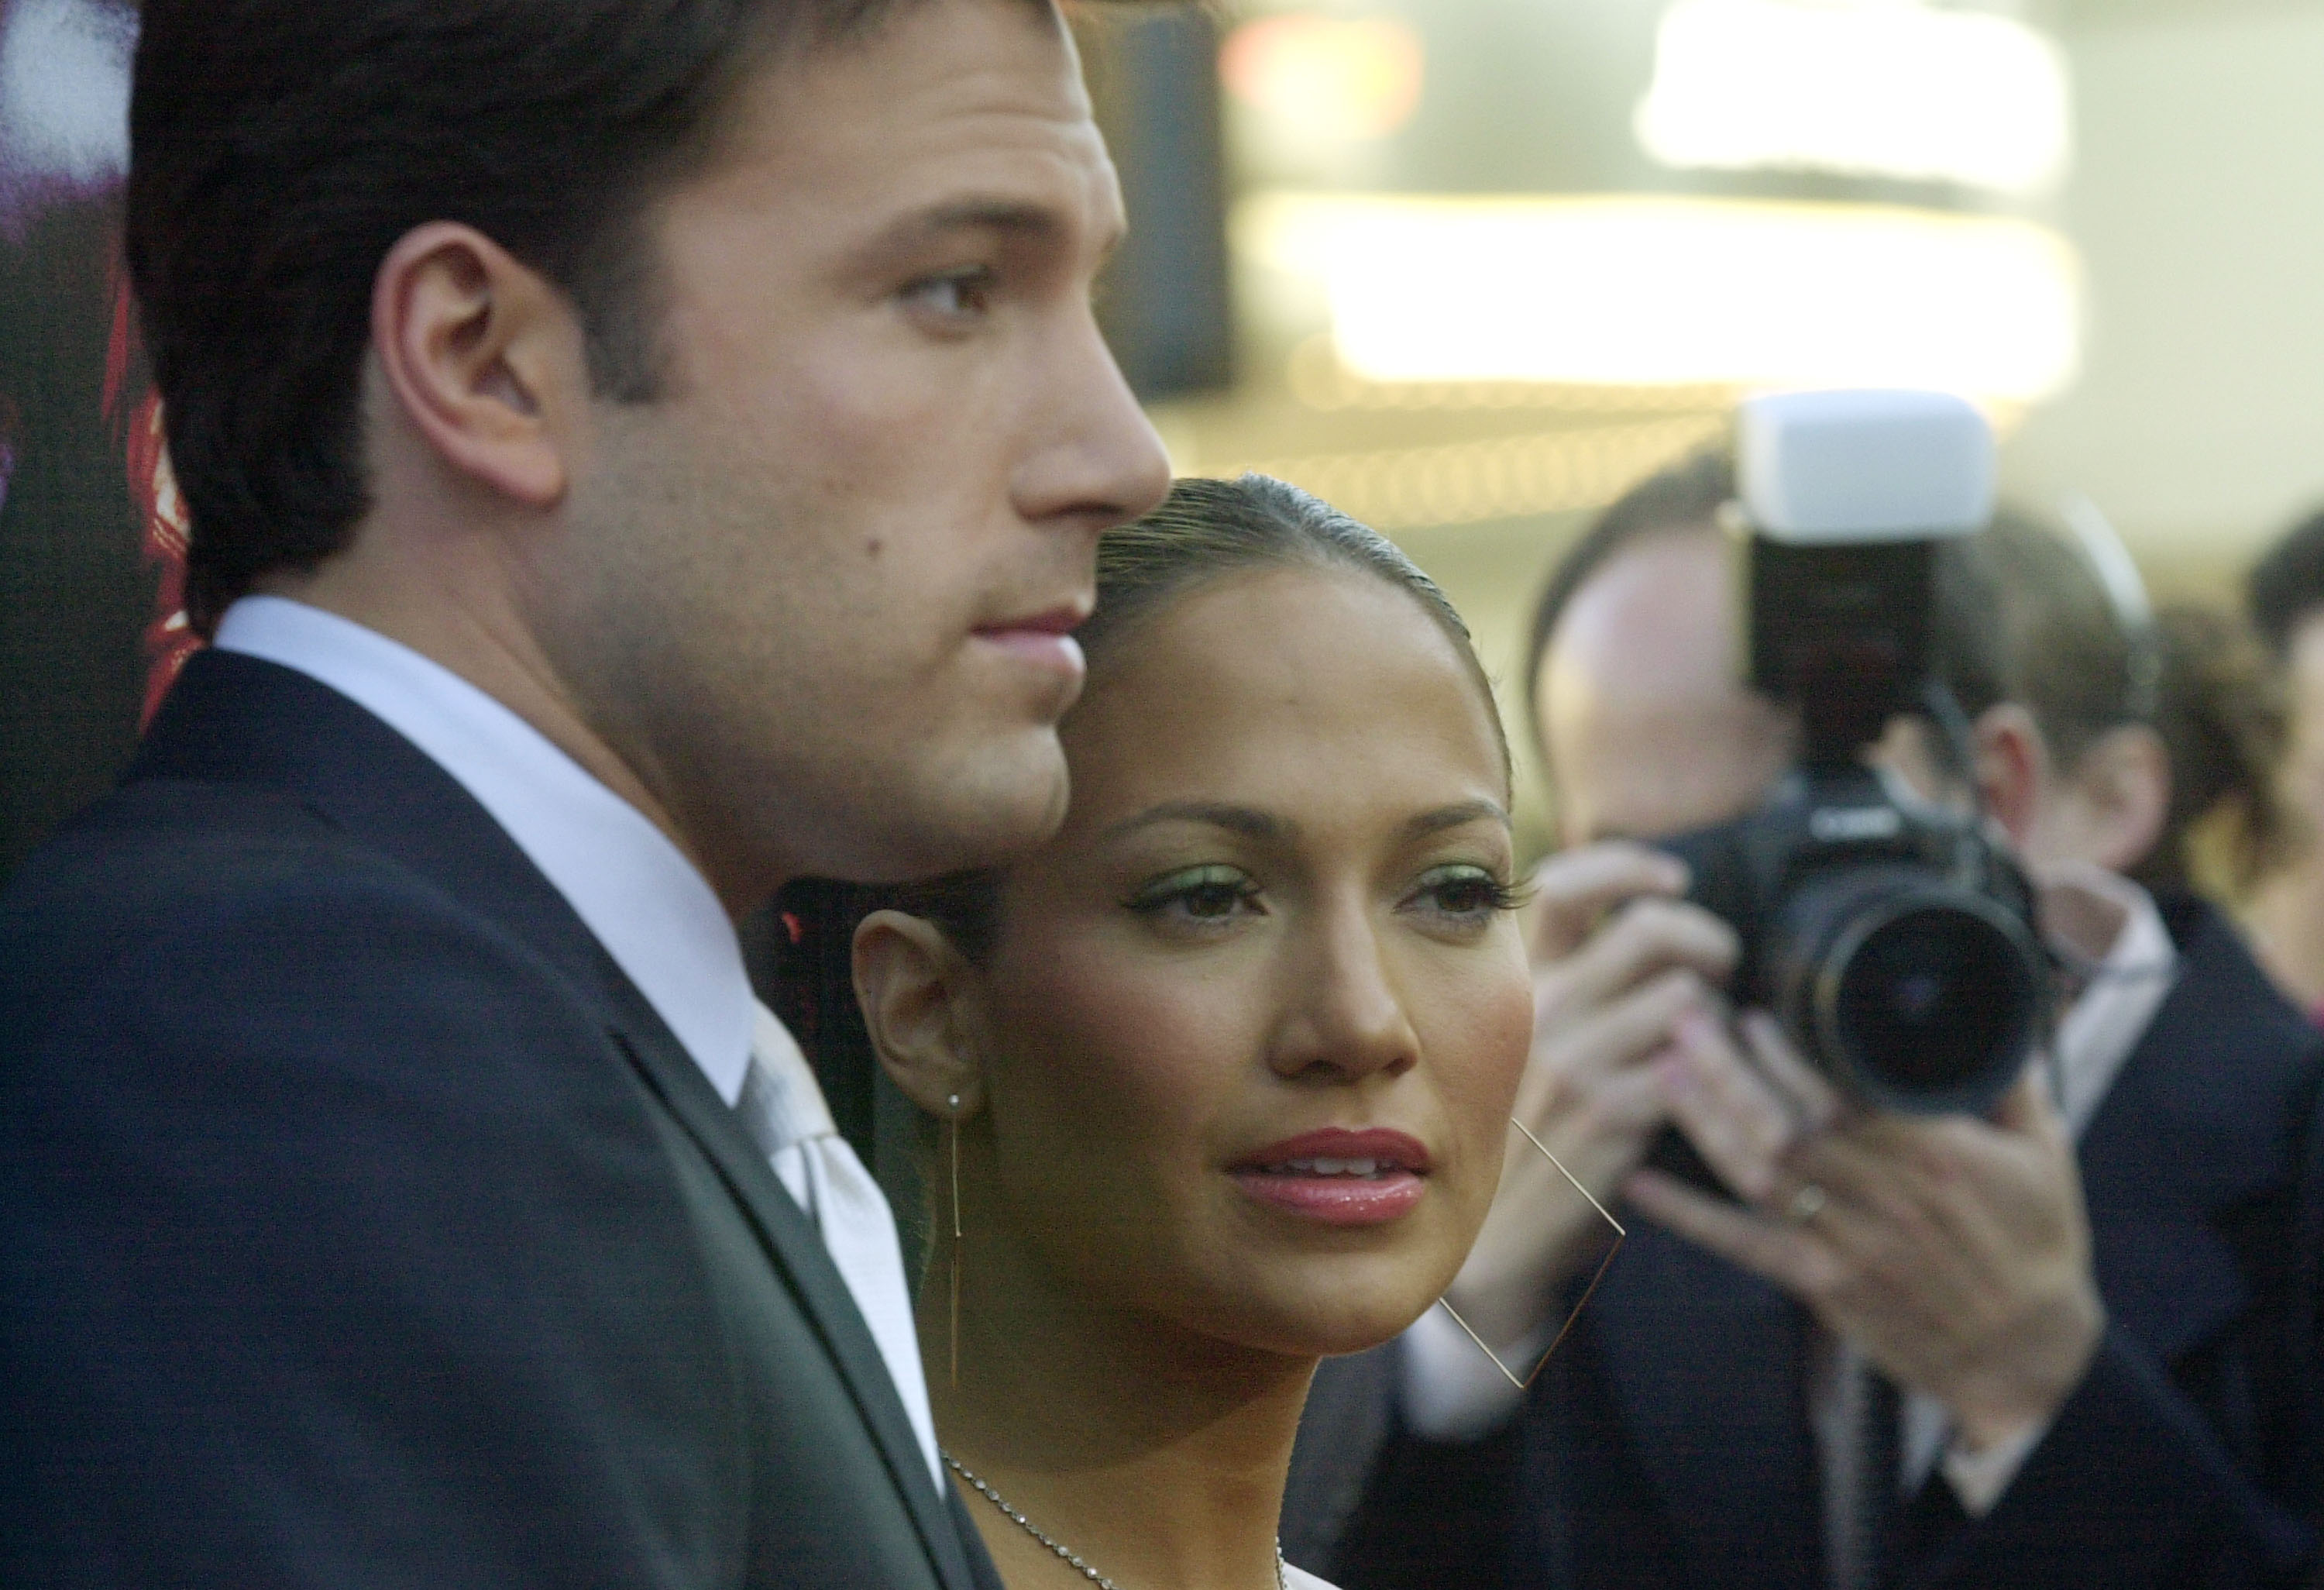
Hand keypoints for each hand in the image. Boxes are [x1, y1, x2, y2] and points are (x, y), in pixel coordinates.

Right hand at [1443, 843, 1737, 1348]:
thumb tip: (1632, 932)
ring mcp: (1576, 1061)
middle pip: (1649, 929)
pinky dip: (1718, 1077)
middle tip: (1721, 967)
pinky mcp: (1612, 1115)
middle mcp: (1541, 1010)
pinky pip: (1695, 1068)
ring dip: (1718, 1019)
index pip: (1564, 886)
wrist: (1492, 1242)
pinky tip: (1711, 1098)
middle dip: (1707, 940)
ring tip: (1712, 1049)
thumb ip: (1563, 991)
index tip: (1671, 877)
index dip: (1629, 865)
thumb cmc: (1516, 1140)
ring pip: (1686, 998)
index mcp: (1518, 985)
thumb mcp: (1517, 1049)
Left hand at [1627, 1014, 2105, 1448]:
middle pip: (1788, 1123)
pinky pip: (1743, 1243)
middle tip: (1683, 1018)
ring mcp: (1846, 1242)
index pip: (1848, 1093)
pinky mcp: (1820, 1282)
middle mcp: (1884, 1196)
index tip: (1752, 1011)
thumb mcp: (2044, 1154)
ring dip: (1704, 1119)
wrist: (2025, 1356)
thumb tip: (1986, 1007)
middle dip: (1729, 1069)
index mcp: (1935, 1155)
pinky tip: (1637, 1182)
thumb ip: (2010, 1079)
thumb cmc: (2034, 1246)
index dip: (1792, 1054)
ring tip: (1661, 1068)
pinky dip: (1687, 1214)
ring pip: (1759, 1172)